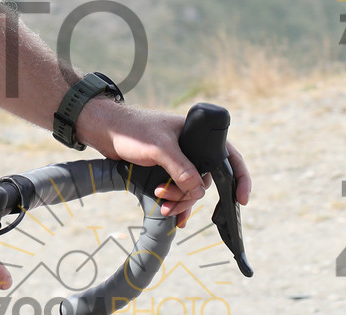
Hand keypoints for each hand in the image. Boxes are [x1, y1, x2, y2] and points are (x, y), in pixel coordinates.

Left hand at [76, 99, 253, 225]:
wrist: (103, 130)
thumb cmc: (131, 129)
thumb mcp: (159, 148)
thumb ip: (180, 168)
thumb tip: (199, 191)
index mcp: (196, 135)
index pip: (229, 156)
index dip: (240, 178)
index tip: (241, 199)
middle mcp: (191, 147)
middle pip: (205, 180)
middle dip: (191, 195)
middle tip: (169, 201)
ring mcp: (179, 159)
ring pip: (190, 188)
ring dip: (179, 200)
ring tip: (162, 207)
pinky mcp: (165, 168)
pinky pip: (179, 190)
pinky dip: (177, 203)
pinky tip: (174, 217)